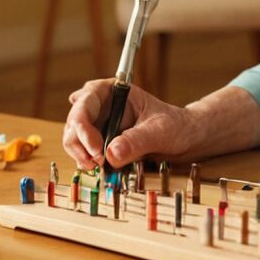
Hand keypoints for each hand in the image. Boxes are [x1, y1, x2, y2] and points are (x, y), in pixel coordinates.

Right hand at [62, 80, 259, 170]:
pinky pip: (83, 150)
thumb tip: (111, 154)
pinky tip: (99, 168)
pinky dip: (86, 160)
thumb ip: (137, 140)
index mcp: (116, 91)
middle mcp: (103, 105)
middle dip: (78, 142)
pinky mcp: (100, 141)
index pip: (87, 100)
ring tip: (98, 167)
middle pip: (75, 119)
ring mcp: (100, 123)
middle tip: (95, 162)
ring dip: (79, 153)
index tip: (96, 149)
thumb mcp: (160, 131)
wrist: (185, 139)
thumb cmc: (176, 126)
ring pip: (74, 136)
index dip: (83, 124)